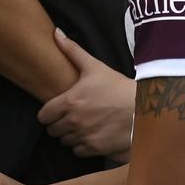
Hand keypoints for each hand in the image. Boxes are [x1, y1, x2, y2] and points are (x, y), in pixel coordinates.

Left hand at [37, 29, 133, 160]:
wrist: (142, 107)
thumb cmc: (117, 86)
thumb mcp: (94, 66)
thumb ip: (72, 50)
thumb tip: (56, 32)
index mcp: (69, 101)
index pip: (43, 116)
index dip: (48, 113)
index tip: (56, 110)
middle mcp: (73, 121)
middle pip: (52, 131)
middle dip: (58, 124)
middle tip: (70, 117)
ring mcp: (84, 136)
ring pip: (64, 142)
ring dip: (69, 135)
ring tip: (80, 126)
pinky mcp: (96, 148)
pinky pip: (78, 152)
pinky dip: (81, 146)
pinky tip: (90, 135)